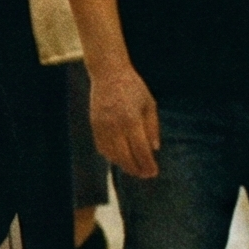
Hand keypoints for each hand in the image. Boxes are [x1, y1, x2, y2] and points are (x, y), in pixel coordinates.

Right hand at [87, 62, 160, 178]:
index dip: (148, 164)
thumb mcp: (149, 104)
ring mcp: (102, 127)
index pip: (141, 150)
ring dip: (123, 165)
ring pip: (112, 154)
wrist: (108, 73)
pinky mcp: (94, 125)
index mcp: (131, 120)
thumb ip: (152, 127)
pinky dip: (111, 156)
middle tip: (145, 175)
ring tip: (134, 169)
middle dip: (136, 169)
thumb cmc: (133, 87)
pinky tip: (119, 158)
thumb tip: (154, 149)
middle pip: (125, 157)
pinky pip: (101, 147)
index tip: (154, 172)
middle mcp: (115, 126)